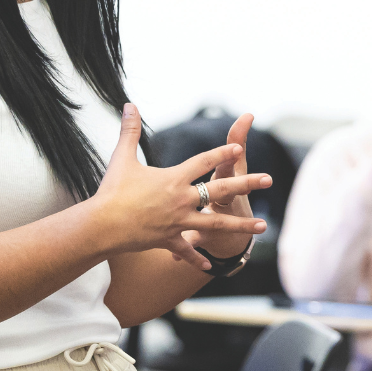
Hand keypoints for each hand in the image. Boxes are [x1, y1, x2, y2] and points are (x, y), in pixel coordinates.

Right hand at [91, 105, 269, 269]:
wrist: (102, 225)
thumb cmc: (112, 191)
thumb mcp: (122, 158)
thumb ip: (129, 131)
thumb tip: (129, 104)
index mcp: (174, 179)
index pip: (203, 162)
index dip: (222, 153)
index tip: (239, 147)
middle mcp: (182, 200)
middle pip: (220, 190)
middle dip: (246, 183)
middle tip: (269, 179)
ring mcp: (178, 222)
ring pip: (215, 224)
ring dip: (240, 226)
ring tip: (262, 226)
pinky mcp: (169, 240)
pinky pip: (186, 249)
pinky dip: (196, 257)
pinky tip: (210, 266)